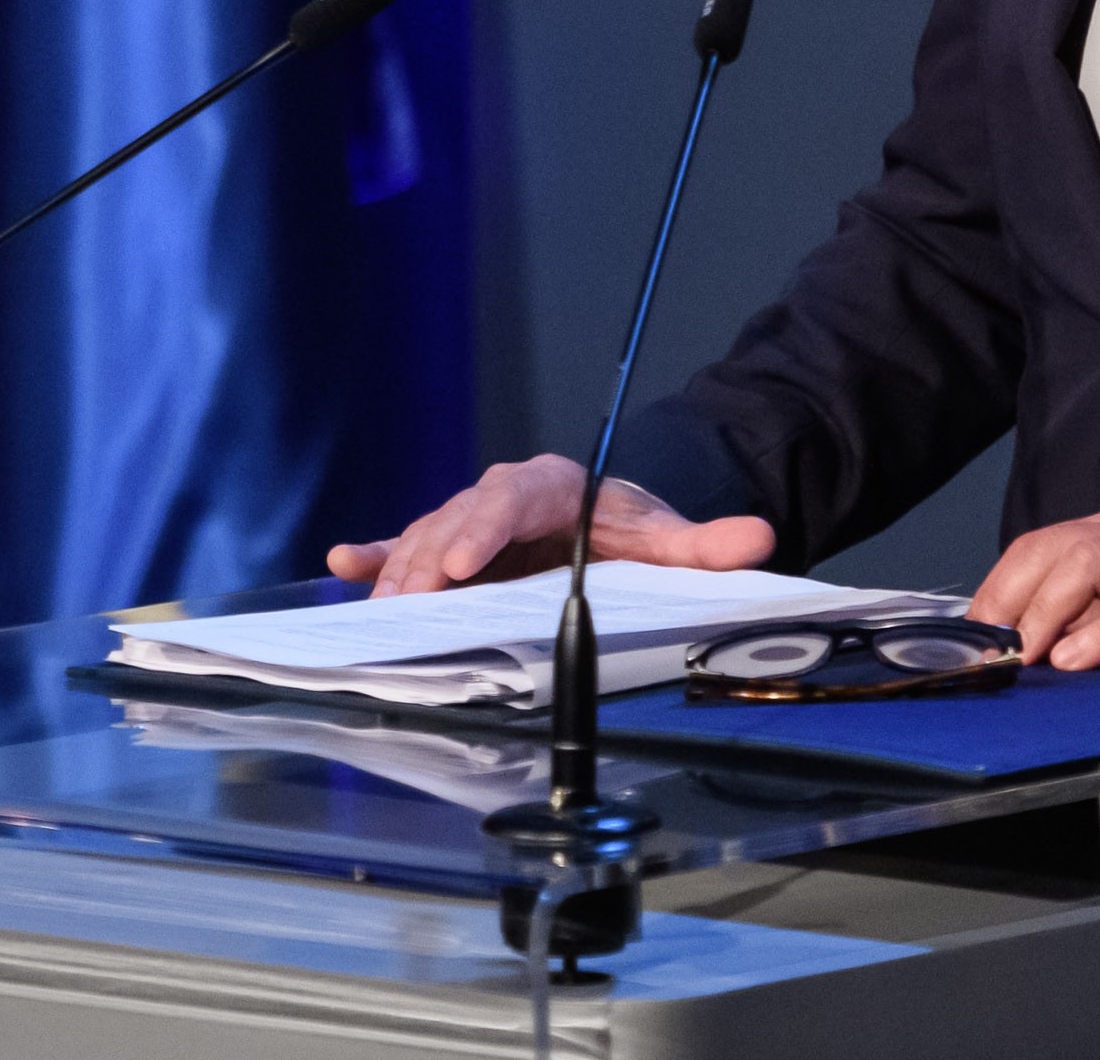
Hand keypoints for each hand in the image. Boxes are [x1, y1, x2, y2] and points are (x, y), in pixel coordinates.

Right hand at [325, 455, 778, 597]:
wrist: (612, 517)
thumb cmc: (633, 529)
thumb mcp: (669, 538)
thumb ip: (707, 544)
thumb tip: (756, 538)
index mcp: (553, 487)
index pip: (512, 499)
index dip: (483, 529)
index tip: (461, 561)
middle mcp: (502, 497)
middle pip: (458, 521)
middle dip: (430, 561)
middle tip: (410, 601)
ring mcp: (472, 521)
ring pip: (428, 539)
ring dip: (401, 574)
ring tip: (378, 612)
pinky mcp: (453, 544)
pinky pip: (407, 546)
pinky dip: (376, 556)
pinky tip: (343, 565)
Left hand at [969, 504, 1099, 669]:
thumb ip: (1087, 608)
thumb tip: (1023, 641)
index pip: (1039, 545)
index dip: (999, 588)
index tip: (975, 634)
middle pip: (1053, 548)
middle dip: (1010, 598)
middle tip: (991, 649)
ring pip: (1088, 565)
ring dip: (1046, 612)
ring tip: (1026, 654)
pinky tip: (1076, 660)